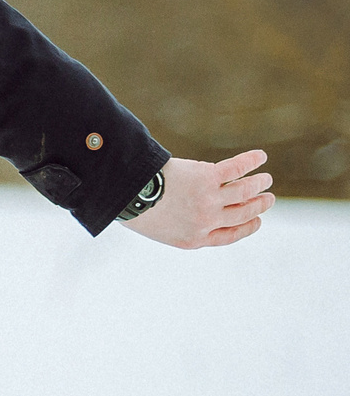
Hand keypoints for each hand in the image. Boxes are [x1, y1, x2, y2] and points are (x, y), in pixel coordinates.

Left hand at [127, 150, 273, 248]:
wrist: (127, 193)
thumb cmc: (136, 208)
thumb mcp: (159, 229)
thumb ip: (180, 227)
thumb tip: (187, 219)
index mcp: (193, 239)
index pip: (230, 235)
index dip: (248, 227)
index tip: (258, 220)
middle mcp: (206, 221)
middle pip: (243, 214)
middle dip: (259, 206)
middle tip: (268, 198)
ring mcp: (209, 199)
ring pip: (245, 191)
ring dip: (259, 184)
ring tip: (265, 178)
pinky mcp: (207, 177)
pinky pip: (236, 168)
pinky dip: (251, 161)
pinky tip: (260, 156)